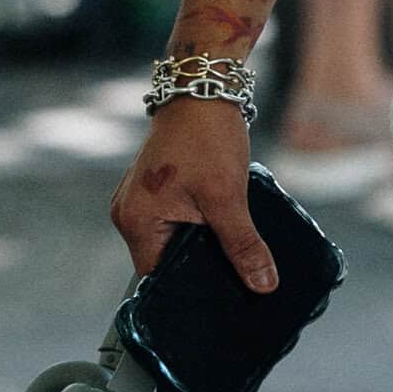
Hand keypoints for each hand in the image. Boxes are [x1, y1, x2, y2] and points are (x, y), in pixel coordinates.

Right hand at [109, 99, 278, 290]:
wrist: (203, 89)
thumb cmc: (208, 137)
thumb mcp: (228, 196)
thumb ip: (243, 245)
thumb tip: (263, 285)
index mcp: (136, 221)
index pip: (158, 278)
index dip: (188, 291)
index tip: (220, 302)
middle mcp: (129, 213)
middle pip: (164, 261)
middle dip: (199, 270)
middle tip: (237, 285)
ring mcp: (140, 199)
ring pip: (172, 241)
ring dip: (201, 246)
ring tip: (234, 259)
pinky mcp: (155, 188)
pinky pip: (173, 221)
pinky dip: (198, 228)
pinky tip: (224, 232)